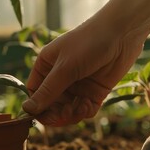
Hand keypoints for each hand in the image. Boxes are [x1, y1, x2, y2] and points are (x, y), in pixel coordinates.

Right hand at [22, 18, 144, 125]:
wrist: (123, 33)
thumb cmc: (88, 43)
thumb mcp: (65, 68)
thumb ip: (47, 91)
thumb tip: (27, 110)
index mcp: (46, 67)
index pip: (35, 93)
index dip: (37, 107)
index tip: (44, 116)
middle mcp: (60, 78)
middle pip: (50, 106)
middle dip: (56, 114)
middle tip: (64, 114)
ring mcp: (77, 85)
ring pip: (67, 111)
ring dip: (71, 115)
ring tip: (78, 110)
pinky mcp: (94, 91)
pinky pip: (84, 110)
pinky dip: (85, 112)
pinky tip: (88, 105)